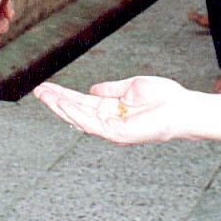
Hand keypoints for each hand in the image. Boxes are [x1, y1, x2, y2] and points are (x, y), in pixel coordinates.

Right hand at [33, 76, 192, 144]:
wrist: (183, 108)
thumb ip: (111, 89)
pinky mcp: (117, 134)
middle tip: (37, 90)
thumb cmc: (164, 98)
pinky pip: (91, 124)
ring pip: (79, 118)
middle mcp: (109, 122)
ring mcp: (112, 130)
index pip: (83, 102)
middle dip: (56, 101)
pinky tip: (62, 103)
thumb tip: (92, 90)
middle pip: (77, 111)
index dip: (64, 94)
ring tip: (43, 95)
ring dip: (59, 106)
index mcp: (112, 111)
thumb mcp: (132, 87)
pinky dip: (75, 113)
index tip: (47, 87)